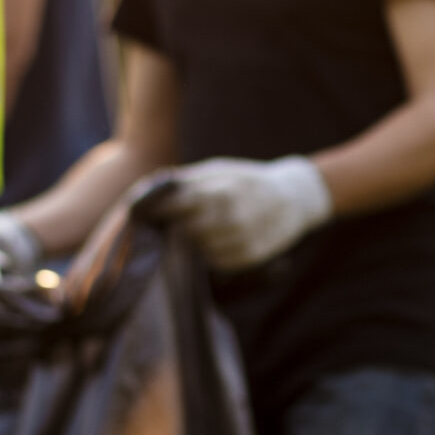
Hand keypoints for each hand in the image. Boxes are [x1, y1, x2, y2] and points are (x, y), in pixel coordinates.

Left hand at [153, 156, 331, 270]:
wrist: (295, 198)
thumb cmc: (247, 180)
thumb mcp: (219, 171)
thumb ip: (186, 183)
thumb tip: (148, 194)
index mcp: (221, 191)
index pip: (176, 206)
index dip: (155, 211)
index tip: (140, 212)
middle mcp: (232, 217)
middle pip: (183, 232)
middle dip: (167, 231)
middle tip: (152, 230)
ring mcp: (242, 240)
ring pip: (197, 252)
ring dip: (184, 247)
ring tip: (176, 239)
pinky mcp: (249, 258)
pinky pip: (214, 264)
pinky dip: (204, 257)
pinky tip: (202, 247)